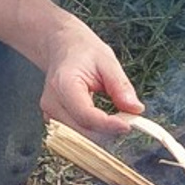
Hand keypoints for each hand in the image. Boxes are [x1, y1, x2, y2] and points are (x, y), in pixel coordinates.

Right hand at [37, 14, 145, 137]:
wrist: (63, 47)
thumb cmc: (83, 51)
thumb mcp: (107, 61)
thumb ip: (120, 86)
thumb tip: (135, 109)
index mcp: (63, 84)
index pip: (86, 115)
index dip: (108, 124)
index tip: (129, 125)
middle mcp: (52, 102)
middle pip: (82, 130)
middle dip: (108, 130)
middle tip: (130, 120)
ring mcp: (50, 113)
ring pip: (79, 137)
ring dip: (102, 133)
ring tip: (118, 118)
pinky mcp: (54, 120)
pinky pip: (75, 134)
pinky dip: (93, 131)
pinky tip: (105, 120)